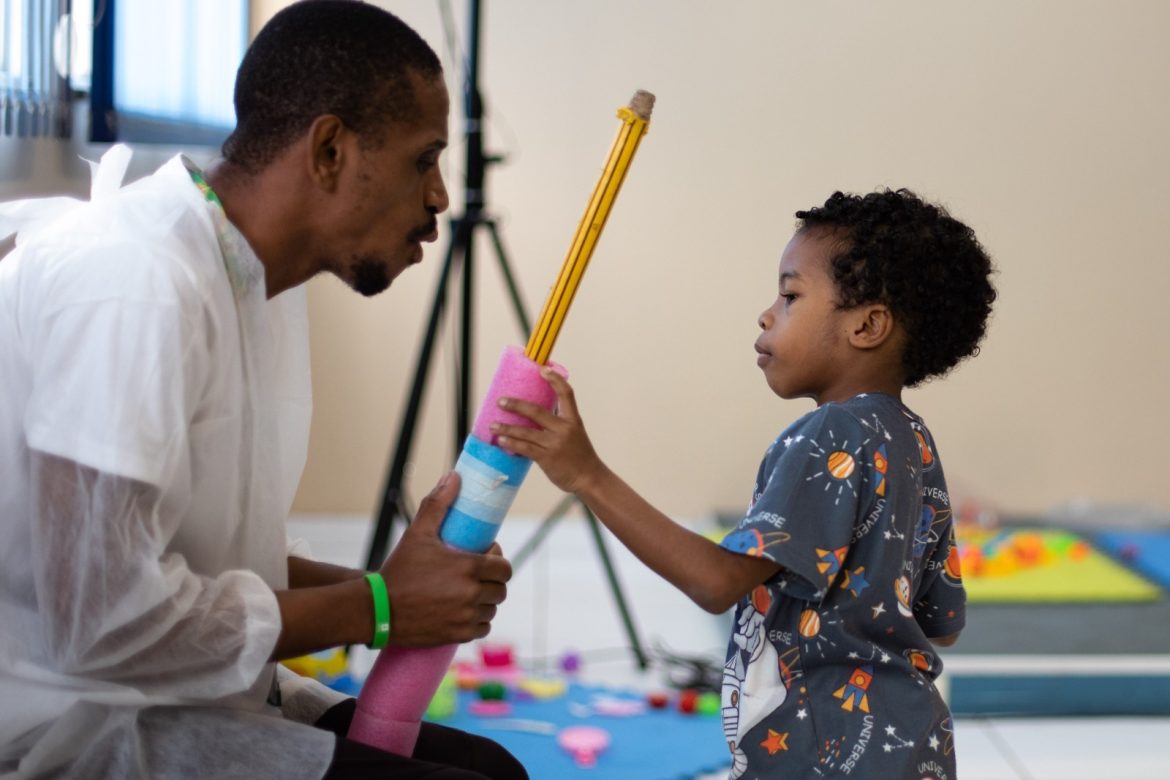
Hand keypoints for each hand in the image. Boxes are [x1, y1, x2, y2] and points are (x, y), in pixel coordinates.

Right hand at [379, 472, 512, 645]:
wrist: (377, 609)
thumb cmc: (399, 569)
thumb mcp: (418, 533)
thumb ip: (438, 504)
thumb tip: (454, 477)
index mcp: (469, 568)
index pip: (504, 567)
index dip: (498, 562)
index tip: (486, 558)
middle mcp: (472, 593)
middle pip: (500, 589)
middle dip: (492, 581)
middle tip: (476, 576)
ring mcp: (465, 617)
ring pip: (491, 609)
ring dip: (485, 602)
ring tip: (469, 593)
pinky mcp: (458, 635)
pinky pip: (482, 628)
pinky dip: (477, 622)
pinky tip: (465, 612)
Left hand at [492, 369, 604, 494]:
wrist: (589, 478)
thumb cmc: (580, 456)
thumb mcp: (575, 434)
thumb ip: (558, 424)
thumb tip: (534, 416)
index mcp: (573, 420)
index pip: (566, 393)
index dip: (554, 379)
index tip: (542, 369)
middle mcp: (564, 429)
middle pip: (537, 411)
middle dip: (516, 405)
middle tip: (501, 401)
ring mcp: (555, 444)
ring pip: (526, 431)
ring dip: (506, 427)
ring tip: (493, 425)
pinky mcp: (547, 458)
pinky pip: (525, 448)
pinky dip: (511, 443)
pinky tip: (501, 440)